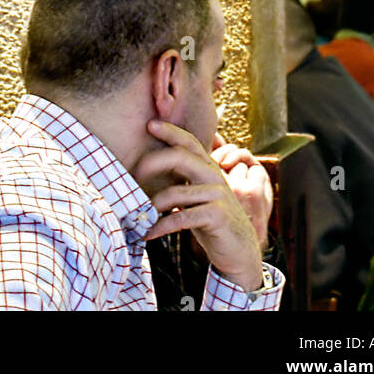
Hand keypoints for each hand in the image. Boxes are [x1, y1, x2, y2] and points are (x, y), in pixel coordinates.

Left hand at [135, 120, 262, 291]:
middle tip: (133, 177)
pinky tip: (149, 233)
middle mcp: (214, 176)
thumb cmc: (210, 220)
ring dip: (152, 205)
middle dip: (152, 163)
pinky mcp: (217, 215)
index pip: (189, 141)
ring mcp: (217, 194)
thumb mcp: (196, 196)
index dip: (170, 131)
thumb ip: (181, 182)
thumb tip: (147, 172)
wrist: (239, 250)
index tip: (150, 124)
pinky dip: (161, 226)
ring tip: (137, 215)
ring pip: (176, 192)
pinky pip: (181, 218)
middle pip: (180, 157)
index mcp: (208, 167)